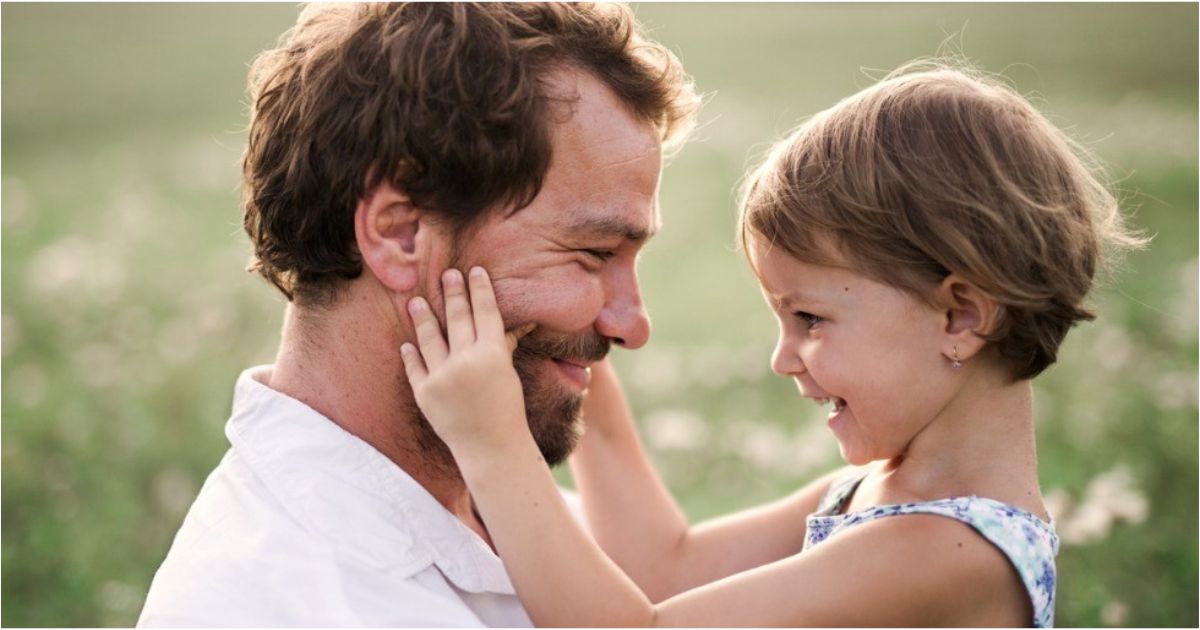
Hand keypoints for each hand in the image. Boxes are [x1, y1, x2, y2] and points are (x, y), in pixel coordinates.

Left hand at [400, 267, 534, 452]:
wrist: (491, 448)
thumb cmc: (506, 410)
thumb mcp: (508, 374)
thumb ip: (504, 345)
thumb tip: (521, 322)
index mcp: (492, 354)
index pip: (485, 312)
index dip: (479, 290)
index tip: (473, 271)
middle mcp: (466, 361)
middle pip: (456, 318)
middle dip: (452, 293)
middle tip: (447, 274)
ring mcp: (442, 377)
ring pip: (429, 338)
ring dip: (422, 317)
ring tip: (415, 301)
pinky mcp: (424, 394)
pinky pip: (414, 367)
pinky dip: (409, 354)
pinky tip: (406, 343)